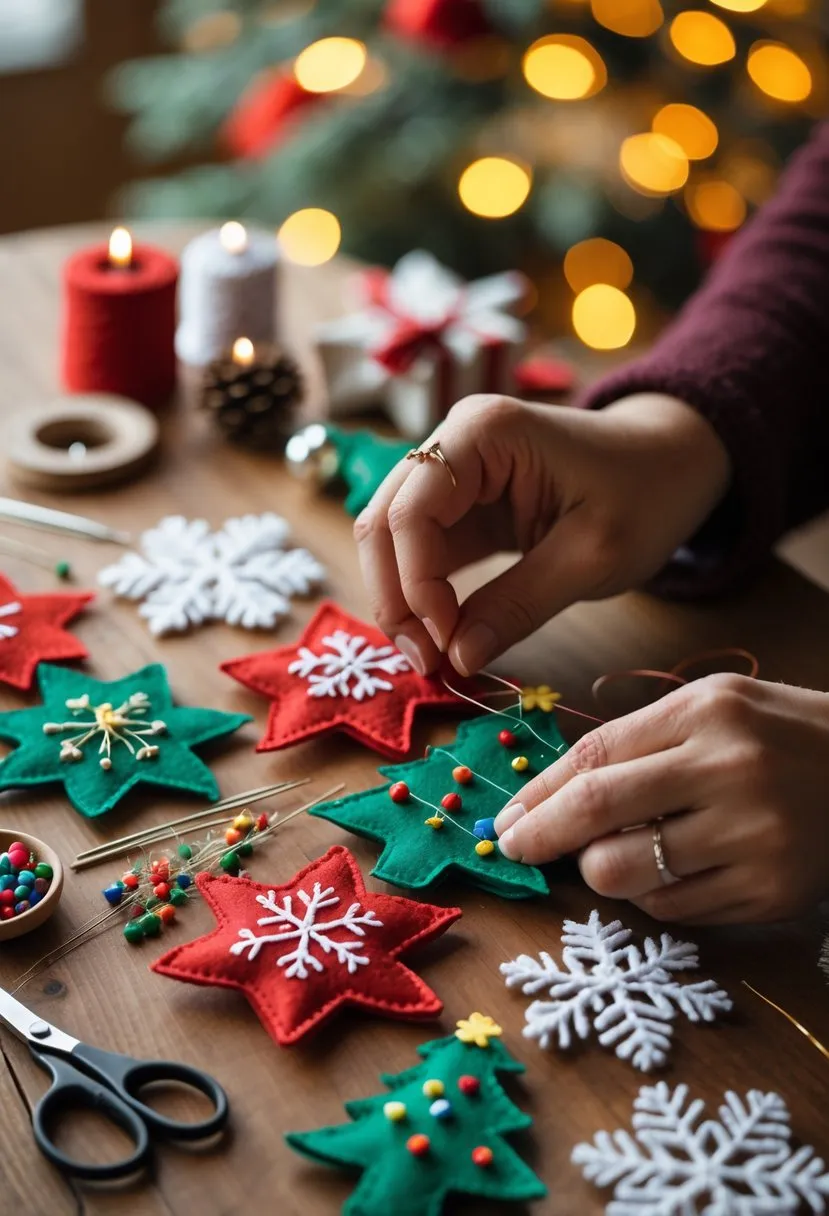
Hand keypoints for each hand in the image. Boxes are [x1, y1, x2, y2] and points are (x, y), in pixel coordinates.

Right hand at [354, 392, 729, 675]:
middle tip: (426, 662)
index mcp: (483, 433)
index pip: (411, 513)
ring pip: (390, 541)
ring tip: (432, 657)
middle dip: (395, 597)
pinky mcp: (460, 504)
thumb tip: (457, 660)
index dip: (415, 584)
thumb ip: (520, 605)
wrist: (673, 462)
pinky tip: (441, 637)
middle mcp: (452, 442)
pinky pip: (419, 552)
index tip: (447, 643)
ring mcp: (451, 471)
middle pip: (382, 523)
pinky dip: (422, 596)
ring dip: (402, 600)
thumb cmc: (647, 493)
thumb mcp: (594, 556)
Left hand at [494, 674, 828, 923]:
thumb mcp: (712, 708)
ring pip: (627, 874)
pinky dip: (653, 895)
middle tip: (515, 847)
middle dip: (541, 836)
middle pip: (599, 812)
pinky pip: (673, 910)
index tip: (505, 819)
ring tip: (618, 853)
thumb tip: (550, 797)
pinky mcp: (773, 893)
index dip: (537, 793)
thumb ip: (637, 743)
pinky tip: (675, 869)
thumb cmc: (779, 735)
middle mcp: (731, 771)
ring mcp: (756, 837)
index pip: (595, 756)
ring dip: (600, 870)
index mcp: (708, 712)